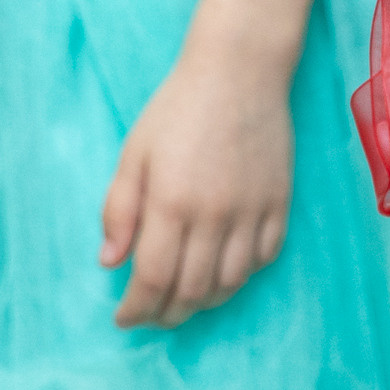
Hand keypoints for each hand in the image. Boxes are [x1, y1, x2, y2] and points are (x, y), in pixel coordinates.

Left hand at [100, 43, 295, 327]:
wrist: (240, 70)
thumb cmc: (178, 108)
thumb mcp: (134, 153)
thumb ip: (119, 210)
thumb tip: (110, 262)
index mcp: (170, 202)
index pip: (152, 279)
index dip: (136, 309)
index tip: (123, 318)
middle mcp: (213, 214)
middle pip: (191, 290)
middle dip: (166, 314)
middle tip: (152, 315)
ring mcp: (251, 209)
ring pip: (230, 282)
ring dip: (204, 302)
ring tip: (186, 300)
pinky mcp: (279, 201)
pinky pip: (264, 257)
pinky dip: (242, 275)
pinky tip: (224, 271)